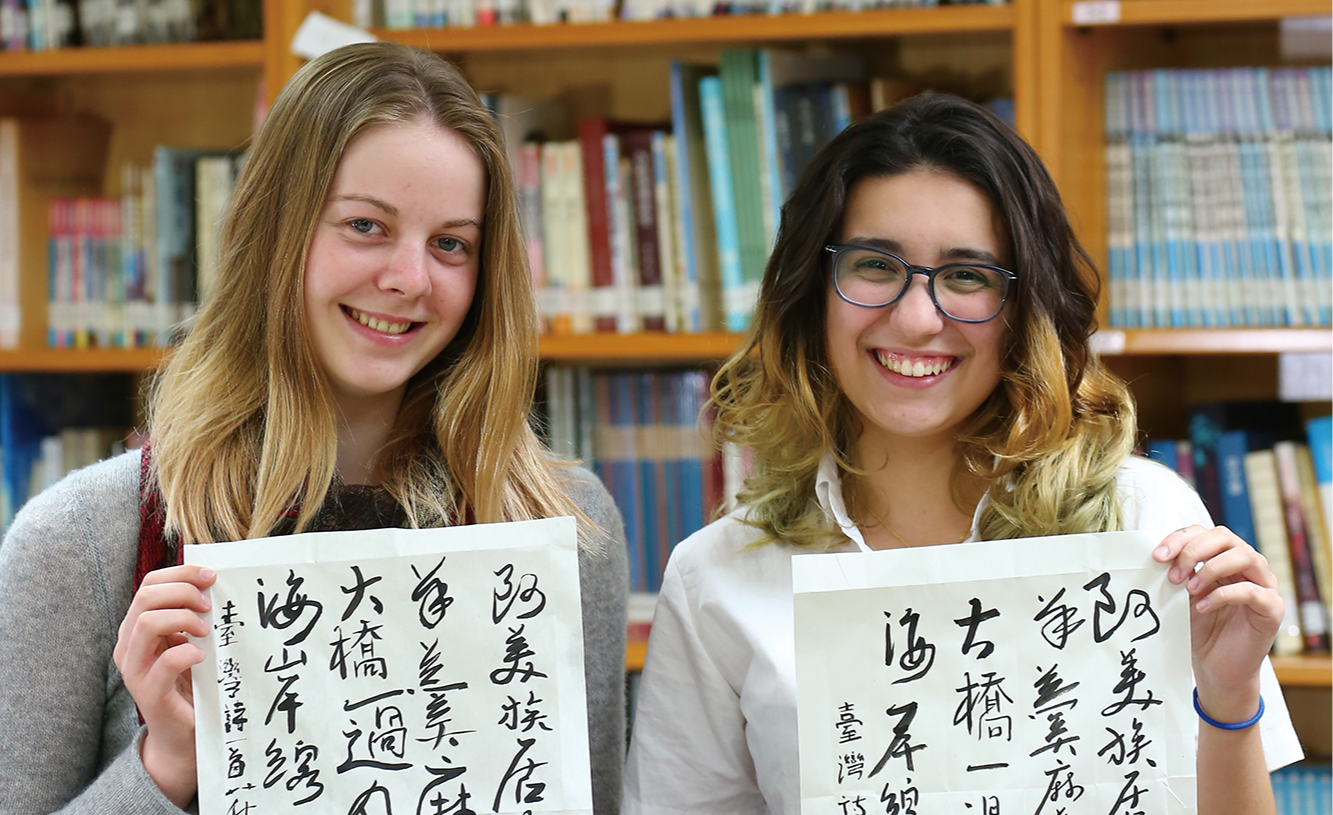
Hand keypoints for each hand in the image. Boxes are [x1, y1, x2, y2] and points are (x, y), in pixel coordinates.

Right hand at [112, 564, 215, 807]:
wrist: (182, 734)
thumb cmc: (191, 682)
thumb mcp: (191, 642)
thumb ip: (194, 617)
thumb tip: (216, 584)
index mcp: (138, 628)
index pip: (149, 585)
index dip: (180, 574)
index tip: (210, 576)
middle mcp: (129, 645)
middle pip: (145, 597)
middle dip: (183, 591)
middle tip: (209, 604)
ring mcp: (135, 670)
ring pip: (147, 623)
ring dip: (183, 618)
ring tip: (206, 630)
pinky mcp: (148, 693)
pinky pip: (164, 662)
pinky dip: (187, 653)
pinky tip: (203, 657)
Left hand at [1154, 525, 1281, 720]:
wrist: (1216, 669)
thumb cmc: (1200, 630)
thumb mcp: (1181, 597)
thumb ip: (1176, 574)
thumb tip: (1155, 555)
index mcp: (1223, 558)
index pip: (1204, 533)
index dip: (1180, 539)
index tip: (1157, 556)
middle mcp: (1247, 567)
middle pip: (1225, 536)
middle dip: (1193, 550)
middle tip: (1172, 575)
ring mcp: (1264, 585)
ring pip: (1245, 556)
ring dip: (1211, 569)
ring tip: (1189, 589)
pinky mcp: (1272, 608)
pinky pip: (1253, 591)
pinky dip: (1224, 595)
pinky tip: (1203, 607)